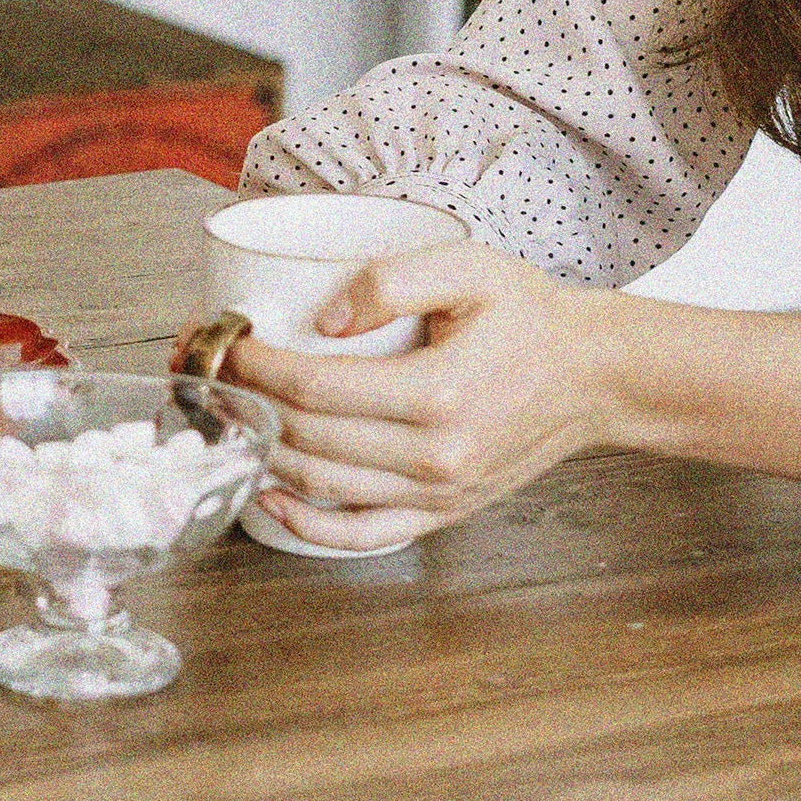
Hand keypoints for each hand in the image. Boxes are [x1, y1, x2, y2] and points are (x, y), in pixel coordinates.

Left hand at [218, 241, 621, 553]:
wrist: (593, 376)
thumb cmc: (531, 317)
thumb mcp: (470, 268)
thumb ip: (393, 279)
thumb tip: (324, 317)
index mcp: (438, 393)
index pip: (315, 389)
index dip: (256, 368)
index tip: (224, 342)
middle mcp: (434, 455)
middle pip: (307, 438)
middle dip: (243, 403)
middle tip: (207, 370)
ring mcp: (437, 492)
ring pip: (322, 485)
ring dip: (262, 452)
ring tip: (226, 416)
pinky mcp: (440, 511)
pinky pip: (361, 533)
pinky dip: (306, 521)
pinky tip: (271, 492)